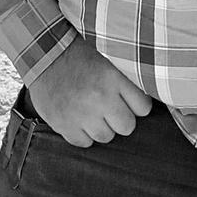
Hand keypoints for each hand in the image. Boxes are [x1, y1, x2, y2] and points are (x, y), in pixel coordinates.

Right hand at [27, 35, 151, 146]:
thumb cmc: (80, 53)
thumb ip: (127, 75)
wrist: (44, 54)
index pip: (143, 107)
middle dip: (122, 118)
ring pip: (106, 137)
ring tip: (94, 111)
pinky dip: (83, 134)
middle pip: (127, 126)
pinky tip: (80, 118)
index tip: (130, 100)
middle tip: (112, 108)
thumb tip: (152, 88)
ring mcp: (81, 114)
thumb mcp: (108, 56)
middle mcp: (99, 98)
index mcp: (113, 77)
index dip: (138, 105)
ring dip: (103, 127)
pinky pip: (84, 143)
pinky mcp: (64, 125)